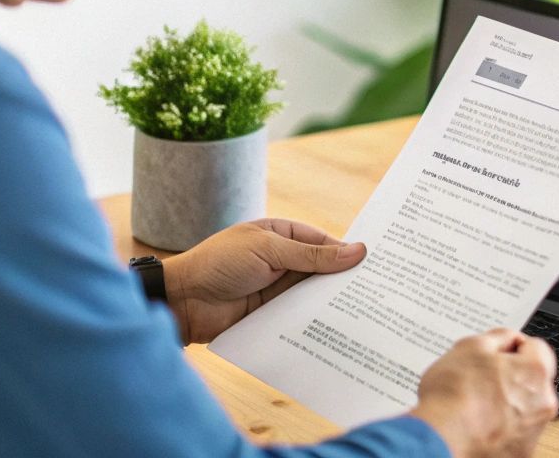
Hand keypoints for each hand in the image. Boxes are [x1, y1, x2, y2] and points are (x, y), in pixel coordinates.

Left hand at [160, 218, 365, 343]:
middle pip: (321, 269)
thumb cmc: (220, 263)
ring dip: (330, 301)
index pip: (324, 241)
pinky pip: (299, 314)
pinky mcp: (270, 313)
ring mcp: (276, 287)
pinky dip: (314, 319)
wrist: (181, 301)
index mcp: (281, 234)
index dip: (347, 251)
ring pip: (312, 293)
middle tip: (377, 289)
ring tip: (364, 310)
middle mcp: (282, 260)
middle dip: (343, 278)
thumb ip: (313, 255)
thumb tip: (357, 251)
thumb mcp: (269, 250)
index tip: (375, 263)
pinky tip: (336, 326)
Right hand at [410, 329, 558, 457]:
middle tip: (481, 379)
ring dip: (506, 404)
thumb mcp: (471, 346)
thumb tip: (508, 340)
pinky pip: (513, 433)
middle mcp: (543, 405)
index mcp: (536, 373)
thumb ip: (499, 337)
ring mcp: (532, 433)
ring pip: (524, 409)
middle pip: (532, 381)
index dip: (513, 347)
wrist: (440, 440)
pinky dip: (500, 428)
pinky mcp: (519, 454)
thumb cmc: (453, 396)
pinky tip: (477, 424)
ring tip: (475, 405)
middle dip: (511, 377)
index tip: (497, 353)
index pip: (536, 348)